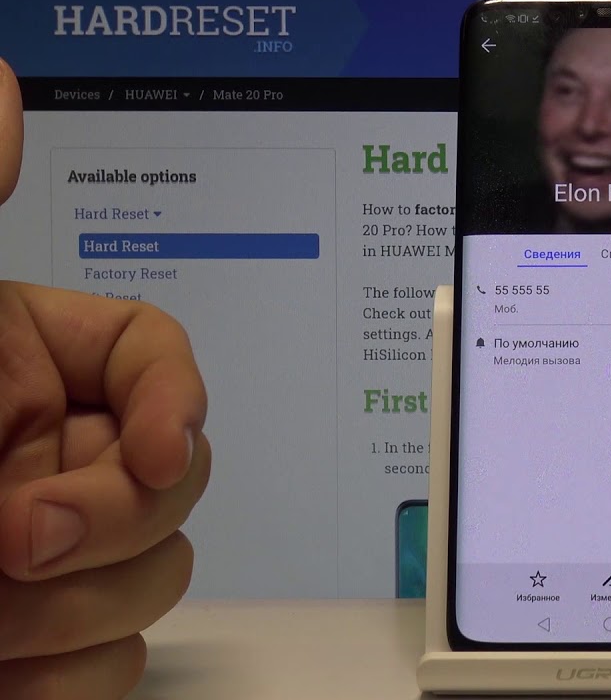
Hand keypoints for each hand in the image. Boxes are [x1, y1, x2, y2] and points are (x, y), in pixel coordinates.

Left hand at [0, 59, 211, 697]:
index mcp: (14, 368)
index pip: (155, 356)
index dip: (180, 399)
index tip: (156, 449)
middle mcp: (43, 457)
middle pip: (180, 476)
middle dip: (116, 523)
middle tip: (15, 543)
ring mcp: (45, 556)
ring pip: (161, 573)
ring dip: (81, 610)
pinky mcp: (37, 643)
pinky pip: (117, 661)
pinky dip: (68, 677)